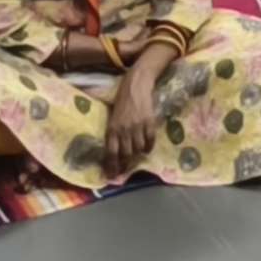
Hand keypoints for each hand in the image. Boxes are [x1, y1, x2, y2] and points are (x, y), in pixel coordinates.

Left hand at [100, 51, 169, 179]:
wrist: (136, 84)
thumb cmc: (122, 100)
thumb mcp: (113, 116)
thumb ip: (114, 132)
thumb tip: (114, 150)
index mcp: (112, 128)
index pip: (111, 153)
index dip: (111, 166)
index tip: (111, 176)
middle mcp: (123, 130)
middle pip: (125, 154)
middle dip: (124, 165)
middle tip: (123, 172)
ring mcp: (137, 126)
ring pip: (137, 149)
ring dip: (136, 155)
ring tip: (136, 158)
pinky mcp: (149, 122)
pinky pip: (149, 140)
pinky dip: (148, 147)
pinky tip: (147, 148)